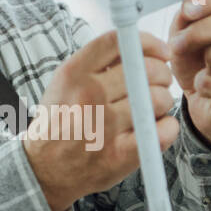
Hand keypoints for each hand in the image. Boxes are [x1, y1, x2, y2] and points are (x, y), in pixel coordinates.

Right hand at [23, 30, 178, 210]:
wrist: (43, 169)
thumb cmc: (62, 122)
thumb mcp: (66, 82)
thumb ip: (98, 61)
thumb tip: (140, 45)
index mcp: (74, 73)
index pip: (120, 42)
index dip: (148, 43)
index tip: (161, 52)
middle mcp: (89, 95)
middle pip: (147, 70)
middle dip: (161, 75)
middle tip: (158, 85)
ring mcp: (104, 125)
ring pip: (158, 99)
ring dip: (162, 103)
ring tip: (150, 111)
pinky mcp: (119, 154)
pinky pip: (162, 130)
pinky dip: (167, 128)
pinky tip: (156, 129)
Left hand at [168, 0, 210, 150]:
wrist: (204, 106)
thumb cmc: (199, 65)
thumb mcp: (188, 35)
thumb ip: (187, 17)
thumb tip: (188, 7)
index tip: (187, 11)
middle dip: (201, 31)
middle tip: (178, 44)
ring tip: (203, 64)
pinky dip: (202, 84)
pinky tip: (204, 87)